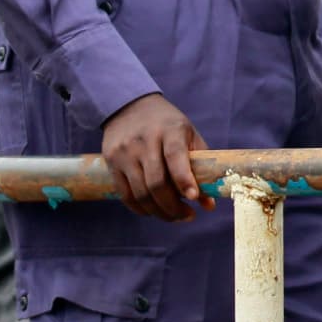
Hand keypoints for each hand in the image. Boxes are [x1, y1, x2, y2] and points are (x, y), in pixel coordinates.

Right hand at [99, 92, 208, 220]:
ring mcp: (125, 152)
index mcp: (169, 130)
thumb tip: (209, 205)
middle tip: (187, 216)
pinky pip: (125, 195)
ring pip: (140, 193)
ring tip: (174, 216)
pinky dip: (140, 209)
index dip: (184, 180)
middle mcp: (145, 140)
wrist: (128, 105)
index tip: (193, 198)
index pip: (175, 157)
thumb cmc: (166, 124)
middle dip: (173, 207)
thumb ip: (200, 166)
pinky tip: (153, 211)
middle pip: (156, 183)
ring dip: (159, 212)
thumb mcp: (187, 134)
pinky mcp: (111, 161)